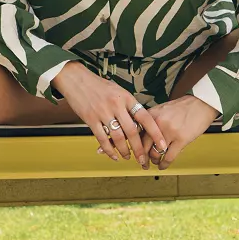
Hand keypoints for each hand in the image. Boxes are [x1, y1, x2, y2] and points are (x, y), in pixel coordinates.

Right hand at [52, 62, 167, 167]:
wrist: (76, 79)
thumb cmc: (98, 85)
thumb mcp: (118, 91)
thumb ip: (127, 105)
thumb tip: (139, 122)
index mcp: (126, 97)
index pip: (145, 117)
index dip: (155, 132)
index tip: (162, 144)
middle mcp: (116, 105)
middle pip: (132, 131)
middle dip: (139, 149)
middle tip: (144, 160)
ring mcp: (103, 112)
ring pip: (117, 138)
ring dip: (124, 151)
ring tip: (128, 157)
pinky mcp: (90, 119)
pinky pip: (102, 138)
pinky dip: (109, 150)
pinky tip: (114, 155)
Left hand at [139, 95, 219, 170]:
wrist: (201, 104)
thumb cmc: (183, 107)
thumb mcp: (162, 110)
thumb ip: (152, 122)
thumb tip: (144, 137)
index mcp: (151, 115)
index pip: (137, 134)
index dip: (135, 146)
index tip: (135, 152)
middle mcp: (158, 123)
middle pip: (144, 146)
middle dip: (142, 157)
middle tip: (143, 162)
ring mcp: (169, 132)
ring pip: (155, 153)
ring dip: (154, 161)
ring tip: (155, 162)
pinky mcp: (181, 140)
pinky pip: (169, 157)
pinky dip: (164, 164)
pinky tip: (163, 166)